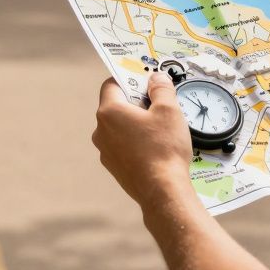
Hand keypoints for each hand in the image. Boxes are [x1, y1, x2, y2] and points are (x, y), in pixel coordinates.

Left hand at [92, 73, 193, 208]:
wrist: (162, 191)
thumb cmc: (164, 148)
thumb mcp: (169, 110)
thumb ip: (161, 88)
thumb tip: (156, 78)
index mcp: (109, 111)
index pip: (112, 84)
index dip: (130, 79)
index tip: (147, 82)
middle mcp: (101, 130)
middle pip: (116, 105)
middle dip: (136, 102)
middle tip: (159, 105)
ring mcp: (105, 151)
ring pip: (120, 127)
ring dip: (137, 123)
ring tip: (160, 129)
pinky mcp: (114, 167)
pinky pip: (123, 145)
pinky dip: (136, 141)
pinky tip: (155, 148)